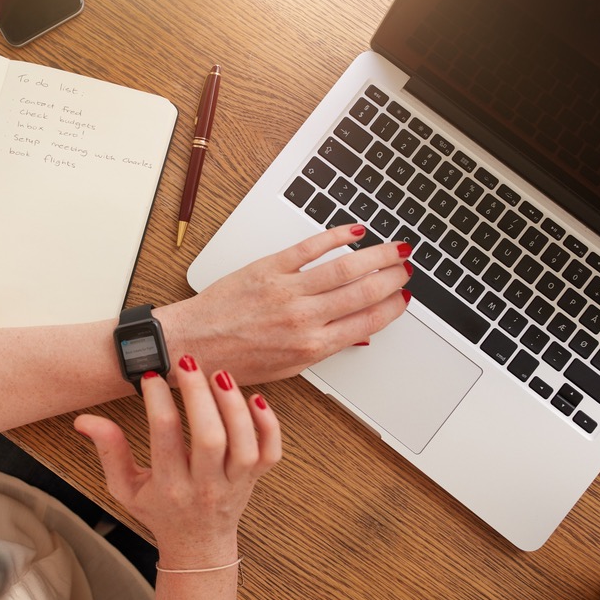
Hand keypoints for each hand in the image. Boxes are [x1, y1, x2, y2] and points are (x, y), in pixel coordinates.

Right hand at [74, 356, 280, 566]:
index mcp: (170, 486)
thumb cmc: (161, 511)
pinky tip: (256, 399)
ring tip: (219, 374)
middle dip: (198, 395)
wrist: (198, 547)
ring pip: (243, 443)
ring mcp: (235, 483)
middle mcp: (204, 485)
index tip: (152, 377)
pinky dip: (269, 425)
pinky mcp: (255, 479)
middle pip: (208, 437)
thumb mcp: (125, 487)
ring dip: (233, 405)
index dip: (157, 400)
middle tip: (187, 363)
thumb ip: (108, 451)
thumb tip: (85, 420)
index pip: (164, 437)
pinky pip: (270, 452)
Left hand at [157, 224, 411, 385]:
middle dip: (393, 278)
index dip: (393, 307)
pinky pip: (310, 248)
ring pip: (345, 267)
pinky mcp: (268, 268)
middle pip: (364, 291)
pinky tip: (354, 230)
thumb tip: (357, 335)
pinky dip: (336, 236)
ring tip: (394, 248)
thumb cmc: (233, 360)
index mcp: (311, 347)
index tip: (405, 298)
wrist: (192, 344)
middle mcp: (304, 318)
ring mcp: (287, 291)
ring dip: (377, 255)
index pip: (368, 322)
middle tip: (407, 268)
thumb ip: (324, 348)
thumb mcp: (285, 368)